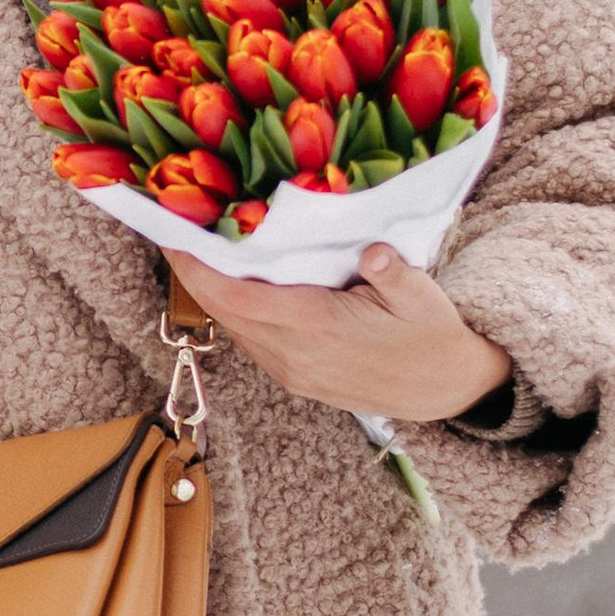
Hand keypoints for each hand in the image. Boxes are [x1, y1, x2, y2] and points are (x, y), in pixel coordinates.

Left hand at [165, 240, 512, 424]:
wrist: (443, 392)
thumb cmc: (432, 337)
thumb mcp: (423, 298)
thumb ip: (393, 273)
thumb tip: (373, 251)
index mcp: (318, 328)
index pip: (237, 297)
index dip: (196, 267)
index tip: (171, 232)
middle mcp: (294, 354)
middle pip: (222, 311)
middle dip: (191, 271)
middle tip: (174, 223)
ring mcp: (291, 371)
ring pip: (233, 327)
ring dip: (209, 290)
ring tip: (195, 246)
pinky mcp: (294, 377)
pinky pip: (250, 339)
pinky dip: (232, 308)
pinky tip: (230, 280)